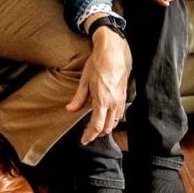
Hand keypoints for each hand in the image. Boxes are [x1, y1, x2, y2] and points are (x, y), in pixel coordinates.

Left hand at [66, 24, 131, 143]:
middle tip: (88, 135)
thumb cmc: (97, 64)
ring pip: (115, 121)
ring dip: (106, 127)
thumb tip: (70, 110)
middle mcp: (114, 103)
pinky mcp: (124, 95)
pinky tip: (107, 117)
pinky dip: (113, 119)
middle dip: (98, 133)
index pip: (97, 125)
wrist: (113, 52)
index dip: (90, 135)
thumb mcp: (84, 81)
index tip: (84, 140)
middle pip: (107, 127)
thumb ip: (78, 98)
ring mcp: (120, 99)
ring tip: (97, 128)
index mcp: (102, 100)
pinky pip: (120, 112)